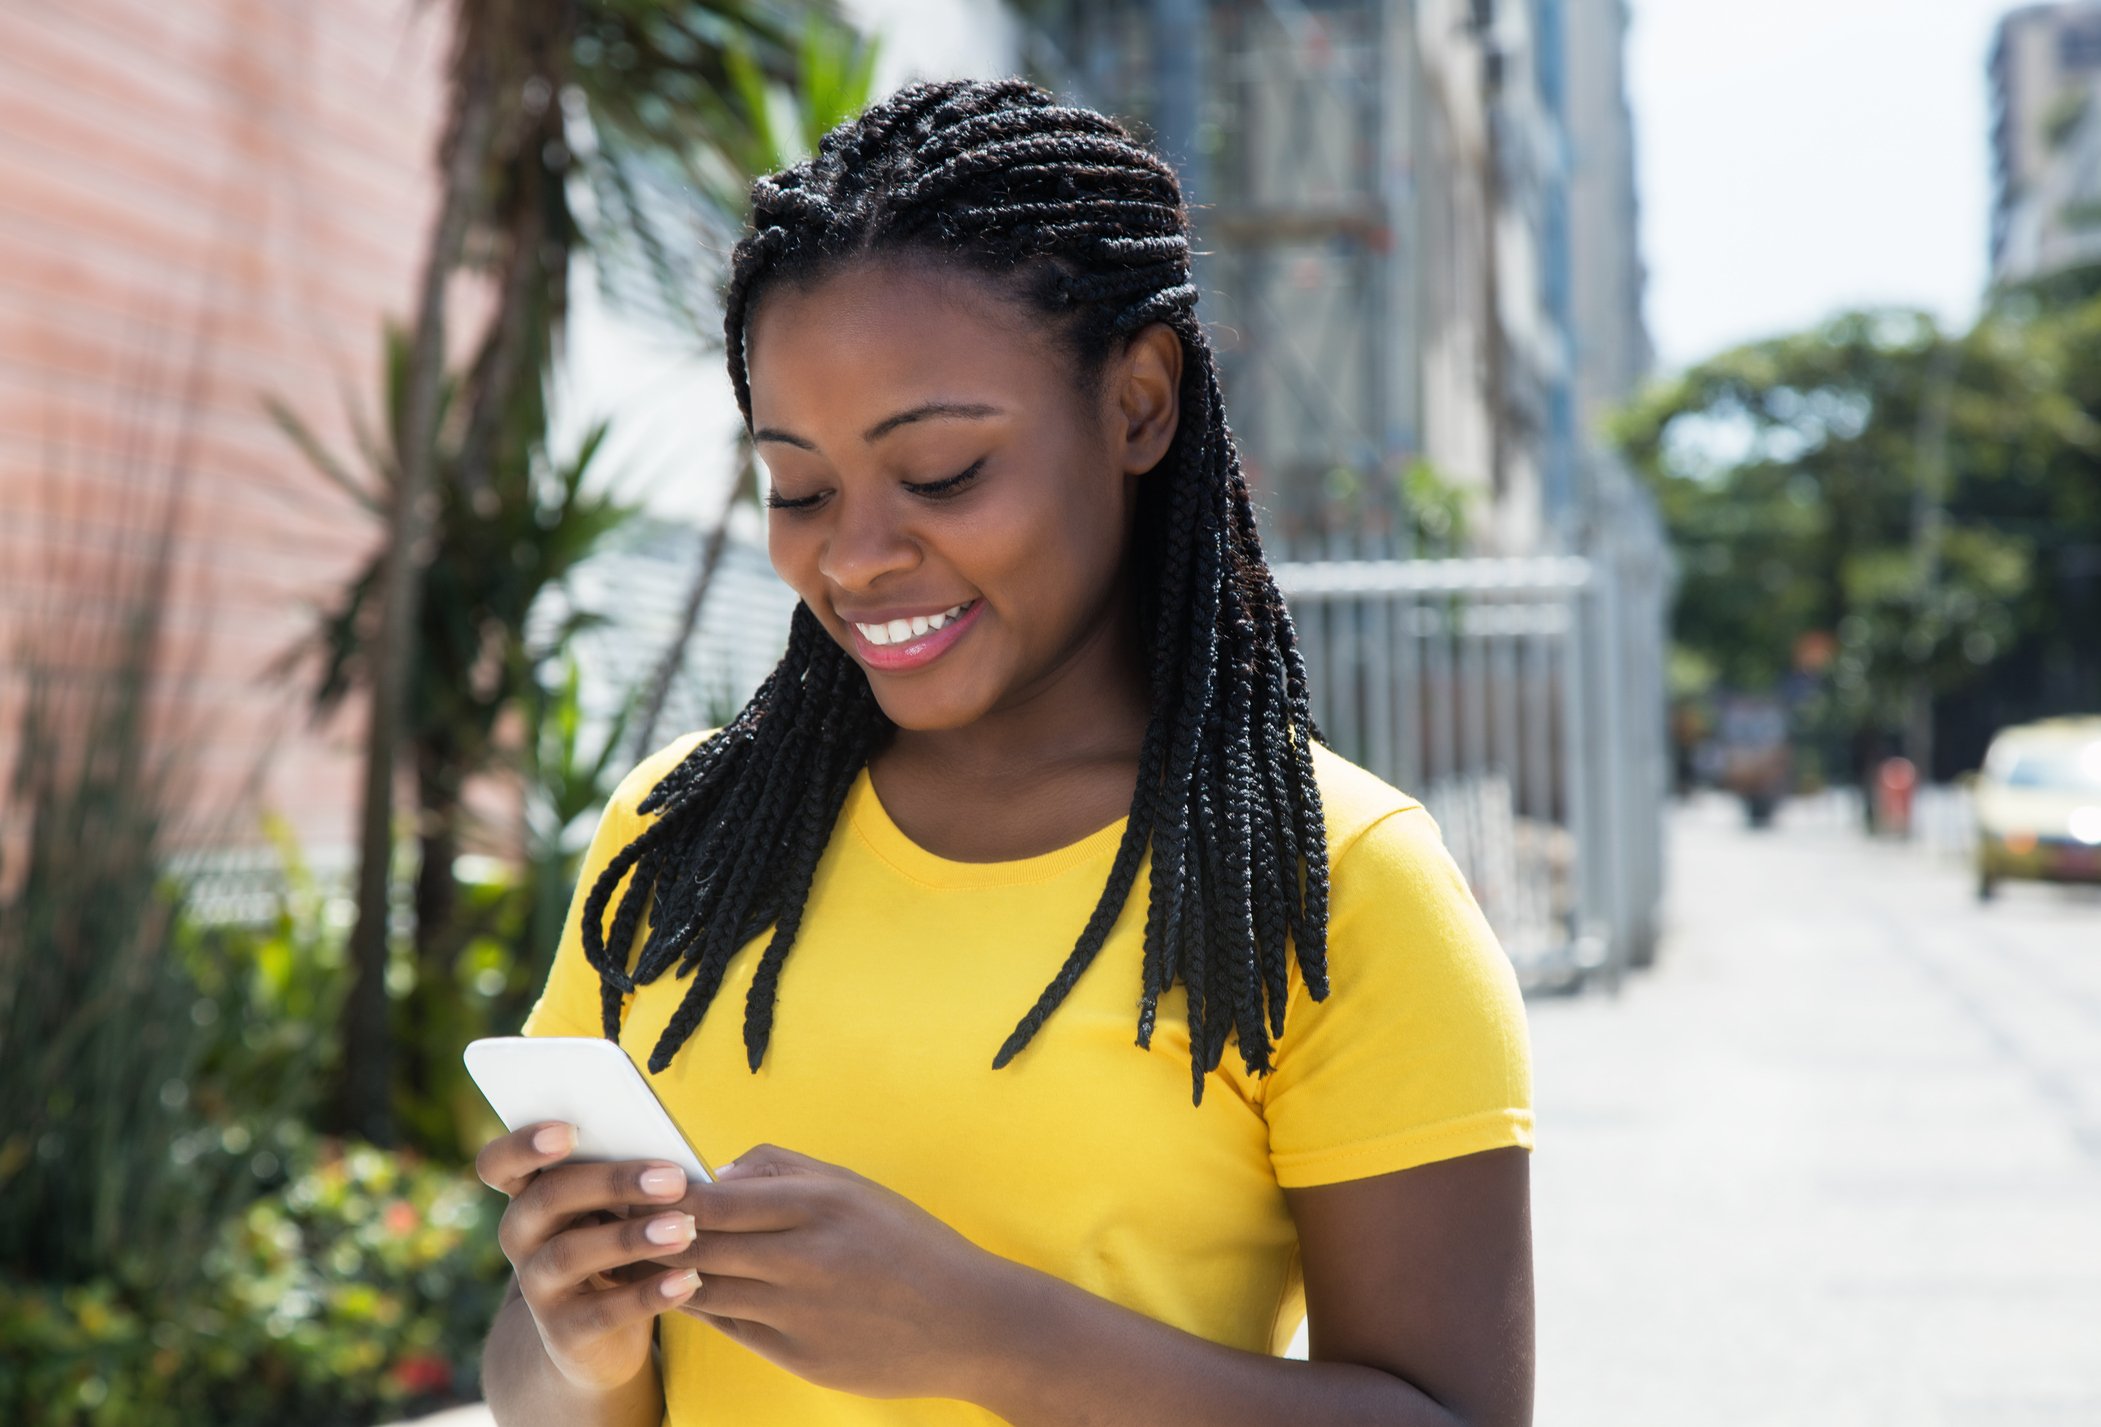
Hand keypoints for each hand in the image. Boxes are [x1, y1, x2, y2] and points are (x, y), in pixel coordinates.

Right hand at [475, 1121, 704, 1392]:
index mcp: (528, 1192)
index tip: (569, 1131)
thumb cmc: (612, 1242)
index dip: (523, 1144)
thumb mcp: (608, 1208)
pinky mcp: (564, 1332)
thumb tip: (677, 1155)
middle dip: (613, 1182)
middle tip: (673, 1178)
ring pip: (572, 1254)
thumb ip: (622, 1176)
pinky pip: (603, 1312)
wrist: (591, 1337)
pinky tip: (689, 1279)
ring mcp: (537, 1286)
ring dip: (631, 1239)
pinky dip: (649, 1294)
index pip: (498, 1163)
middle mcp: (521, 1236)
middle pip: (550, 1197)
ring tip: (685, 1229)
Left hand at [650, 1144, 1015, 1400]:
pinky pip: (729, 1326)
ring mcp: (798, 1312)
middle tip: (613, 1226)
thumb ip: (783, 1170)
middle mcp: (803, 1257)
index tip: (634, 1190)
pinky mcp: (797, 1356)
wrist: (969, 1322)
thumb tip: (716, 1173)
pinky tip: (683, 1292)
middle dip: (648, 1236)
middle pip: (695, 1246)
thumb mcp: (855, 1188)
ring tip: (632, 1259)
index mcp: (819, 1203)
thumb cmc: (909, 1244)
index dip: (661, 1197)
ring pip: (703, 1289)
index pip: (710, 1199)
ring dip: (663, 1274)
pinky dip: (702, 1306)